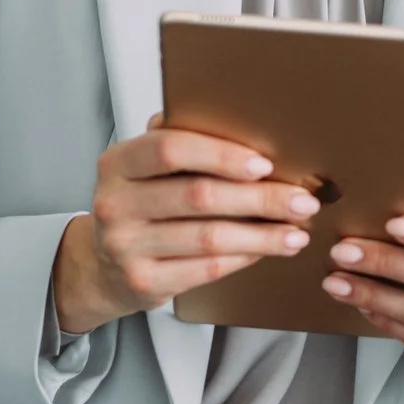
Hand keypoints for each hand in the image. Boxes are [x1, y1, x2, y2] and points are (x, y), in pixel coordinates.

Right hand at [52, 115, 320, 335]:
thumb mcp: (144, 167)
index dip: (221, 155)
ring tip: (297, 231)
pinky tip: (268, 249)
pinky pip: (206, 268)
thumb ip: (180, 141)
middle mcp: (115, 204)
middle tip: (301, 200)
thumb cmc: (138, 206)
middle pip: (199, 196)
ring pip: (209, 238)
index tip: (264, 164)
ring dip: (262, 235)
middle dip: (260, 198)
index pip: (170, 149)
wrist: (102, 266)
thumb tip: (243, 121)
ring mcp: (125, 247)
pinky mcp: (143, 282)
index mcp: (118, 163)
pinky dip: (244, 257)